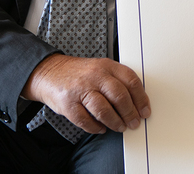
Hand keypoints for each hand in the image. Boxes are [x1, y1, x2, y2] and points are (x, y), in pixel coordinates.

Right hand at [22, 54, 150, 133]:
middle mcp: (95, 76)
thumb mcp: (101, 68)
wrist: (49, 72)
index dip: (141, 98)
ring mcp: (80, 90)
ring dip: (115, 122)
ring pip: (104, 110)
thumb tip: (136, 102)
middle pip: (119, 96)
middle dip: (130, 113)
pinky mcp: (68, 103)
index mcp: (107, 66)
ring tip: (120, 127)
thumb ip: (117, 81)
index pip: (130, 81)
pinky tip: (101, 128)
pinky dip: (95, 128)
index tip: (145, 110)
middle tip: (134, 122)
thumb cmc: (79, 74)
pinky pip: (85, 120)